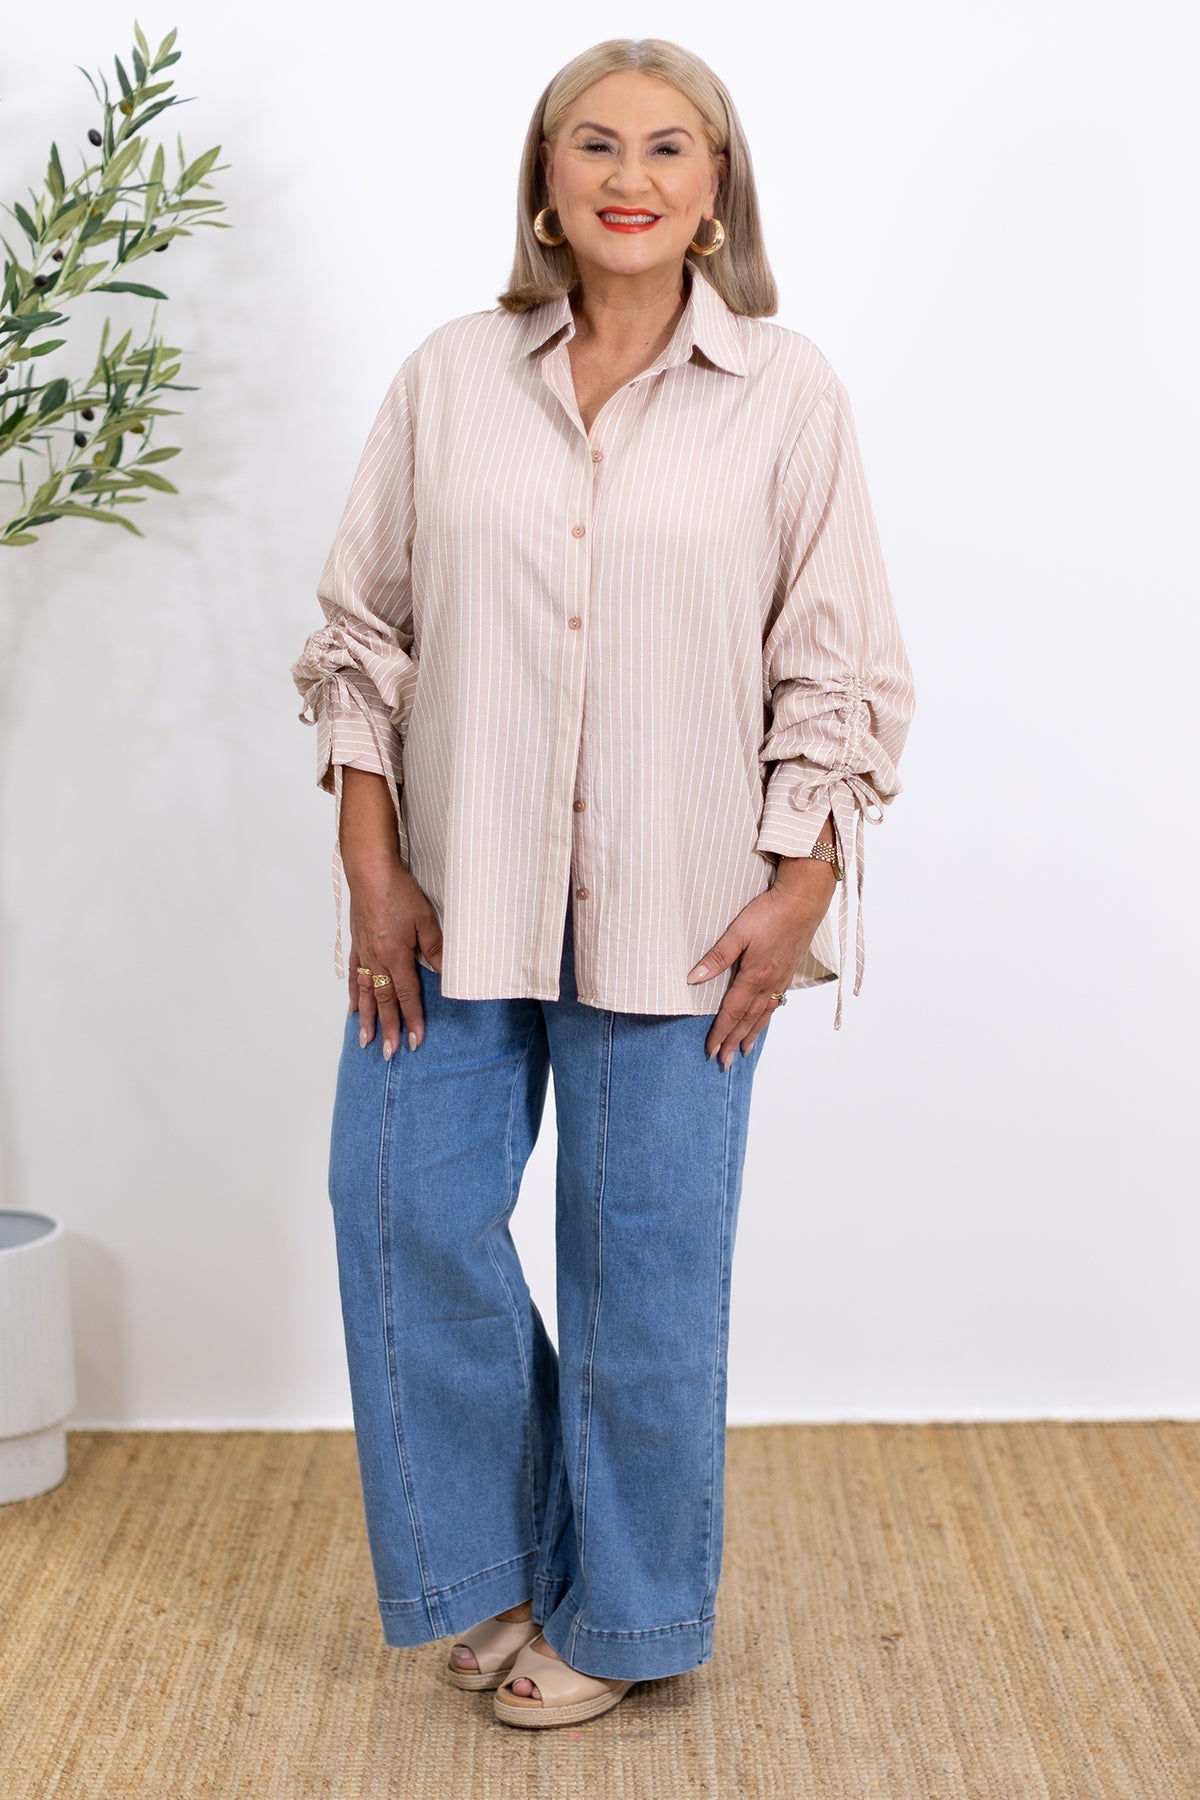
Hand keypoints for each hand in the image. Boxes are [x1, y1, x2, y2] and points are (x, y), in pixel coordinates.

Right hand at [347, 863, 443, 1058]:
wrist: (370, 872)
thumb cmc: (399, 892)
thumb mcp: (425, 919)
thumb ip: (435, 949)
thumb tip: (446, 975)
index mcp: (396, 956)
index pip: (407, 996)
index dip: (412, 1019)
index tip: (414, 1041)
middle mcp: (377, 960)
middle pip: (384, 1001)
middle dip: (387, 1029)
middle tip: (388, 1054)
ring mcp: (364, 953)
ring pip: (365, 993)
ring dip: (367, 1019)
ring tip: (365, 1041)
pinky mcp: (357, 944)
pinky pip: (354, 975)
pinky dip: (353, 994)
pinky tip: (353, 1008)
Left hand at [686, 867, 834, 1066]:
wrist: (803, 902)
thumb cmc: (769, 913)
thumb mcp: (737, 932)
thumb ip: (716, 957)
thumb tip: (693, 978)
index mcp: (754, 976)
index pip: (732, 1012)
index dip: (719, 1033)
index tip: (710, 1050)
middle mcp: (769, 983)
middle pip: (747, 1020)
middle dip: (733, 1043)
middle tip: (723, 1064)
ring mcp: (781, 980)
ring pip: (763, 1015)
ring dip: (751, 1035)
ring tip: (743, 1053)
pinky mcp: (789, 973)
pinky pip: (775, 1004)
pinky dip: (766, 1019)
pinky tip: (762, 1022)